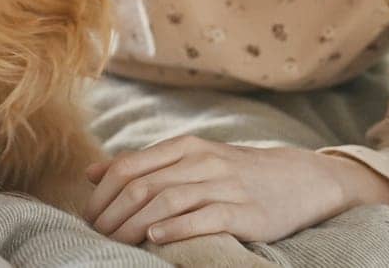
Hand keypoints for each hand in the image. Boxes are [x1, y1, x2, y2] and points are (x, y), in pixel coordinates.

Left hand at [83, 136, 370, 245]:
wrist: (300, 179)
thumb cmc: (236, 173)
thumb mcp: (190, 160)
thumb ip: (143, 165)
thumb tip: (91, 173)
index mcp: (185, 147)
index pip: (129, 166)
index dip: (102, 193)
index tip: (88, 217)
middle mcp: (202, 161)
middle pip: (142, 185)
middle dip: (113, 213)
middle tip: (97, 235)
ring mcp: (225, 185)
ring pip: (167, 199)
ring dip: (135, 224)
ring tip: (117, 241)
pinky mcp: (246, 211)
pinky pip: (204, 217)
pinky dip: (176, 227)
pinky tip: (156, 238)